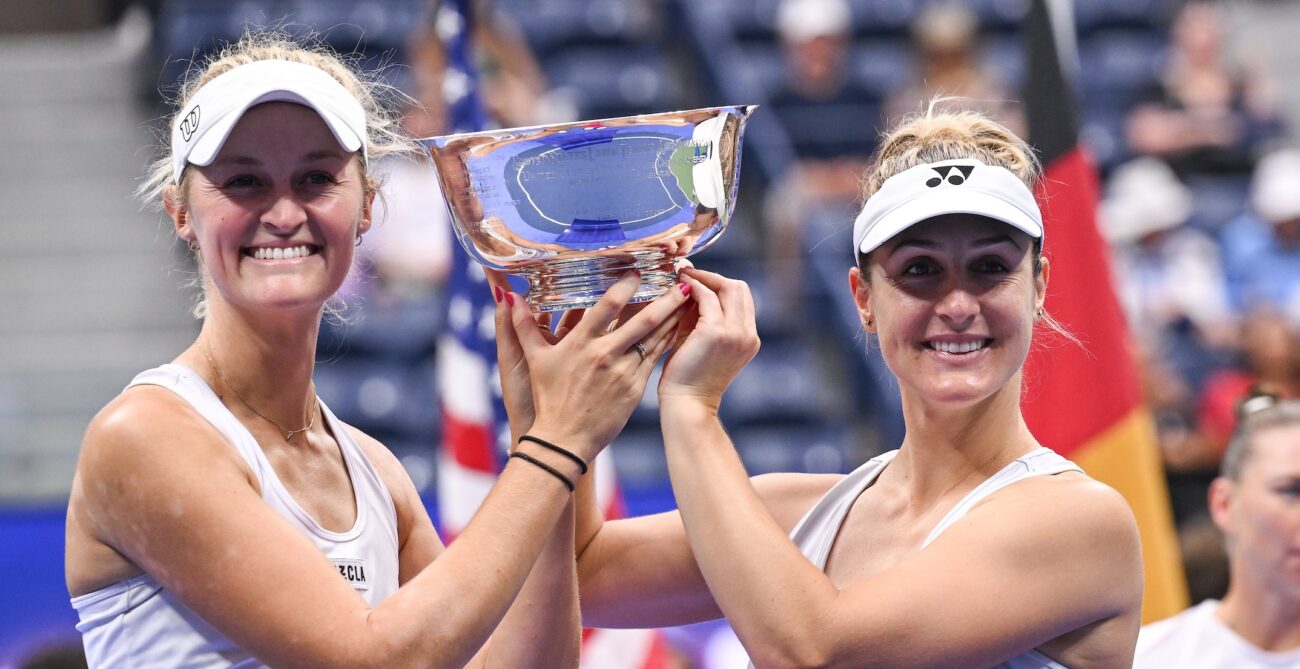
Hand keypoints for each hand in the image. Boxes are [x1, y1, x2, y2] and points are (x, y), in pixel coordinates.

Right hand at [501, 271, 689, 461]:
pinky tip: (678, 328)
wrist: (564, 440)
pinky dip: (668, 341)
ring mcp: (623, 372)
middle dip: (665, 298)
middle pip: (642, 319)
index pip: (608, 305)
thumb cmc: (549, 399)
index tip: (638, 271)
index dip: (626, 285)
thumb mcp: (534, 360)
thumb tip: (507, 296)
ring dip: (673, 317)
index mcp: (581, 343)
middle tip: (682, 280)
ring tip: (688, 299)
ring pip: (655, 338)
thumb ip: (522, 325)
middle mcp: (605, 354)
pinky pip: (656, 358)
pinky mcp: (635, 388)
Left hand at [659, 269, 759, 411]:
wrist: (687, 404)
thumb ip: (701, 317)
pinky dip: (693, 287)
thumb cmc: (688, 377)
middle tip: (688, 272)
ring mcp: (734, 332)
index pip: (742, 298)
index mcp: (749, 339)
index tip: (697, 279)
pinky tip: (677, 286)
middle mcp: (747, 334)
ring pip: (726, 287)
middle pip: (739, 287)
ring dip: (702, 277)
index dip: (719, 284)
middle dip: (713, 276)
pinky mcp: (715, 332)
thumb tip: (689, 288)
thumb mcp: (701, 342)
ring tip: (681, 274)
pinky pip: (706, 296)